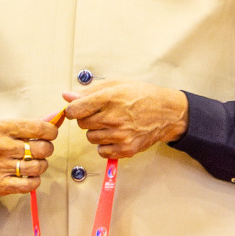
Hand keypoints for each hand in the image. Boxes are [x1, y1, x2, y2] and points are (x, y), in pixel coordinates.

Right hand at [0, 117, 58, 197]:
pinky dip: (34, 181)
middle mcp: (1, 146)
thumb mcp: (7, 130)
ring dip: (41, 166)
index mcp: (4, 128)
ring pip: (37, 167)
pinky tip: (28, 177)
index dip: (51, 132)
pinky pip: (29, 184)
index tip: (48, 135)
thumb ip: (32, 125)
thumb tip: (56, 117)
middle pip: (42, 148)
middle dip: (47, 150)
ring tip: (33, 164)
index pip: (39, 128)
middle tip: (40, 151)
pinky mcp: (0, 183)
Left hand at [62, 80, 187, 158]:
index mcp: (109, 98)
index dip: (74, 109)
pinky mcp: (127, 149)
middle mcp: (114, 118)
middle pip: (81, 124)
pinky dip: (105, 145)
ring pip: (90, 138)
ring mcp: (121, 135)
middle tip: (103, 114)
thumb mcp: (116, 84)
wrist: (168, 113)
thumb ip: (89, 91)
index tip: (79, 108)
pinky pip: (102, 151)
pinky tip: (115, 136)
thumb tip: (66, 96)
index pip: (74, 110)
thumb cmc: (142, 96)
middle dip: (88, 119)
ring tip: (112, 124)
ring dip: (97, 132)